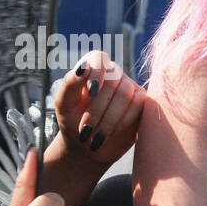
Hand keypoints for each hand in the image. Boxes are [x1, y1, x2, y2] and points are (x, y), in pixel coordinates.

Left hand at [54, 51, 146, 166]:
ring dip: (108, 120)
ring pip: (126, 94)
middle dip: (97, 109)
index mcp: (92, 69)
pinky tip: (111, 133)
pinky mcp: (143, 104)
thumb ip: (69, 83)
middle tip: (85, 131)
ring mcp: (130, 88)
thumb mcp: (63, 104)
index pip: (99, 57)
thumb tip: (83, 67)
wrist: (86, 148)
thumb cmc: (72, 122)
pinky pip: (139, 106)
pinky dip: (122, 123)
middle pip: (113, 80)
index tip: (90, 93)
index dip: (97, 72)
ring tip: (95, 137)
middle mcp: (113, 74)